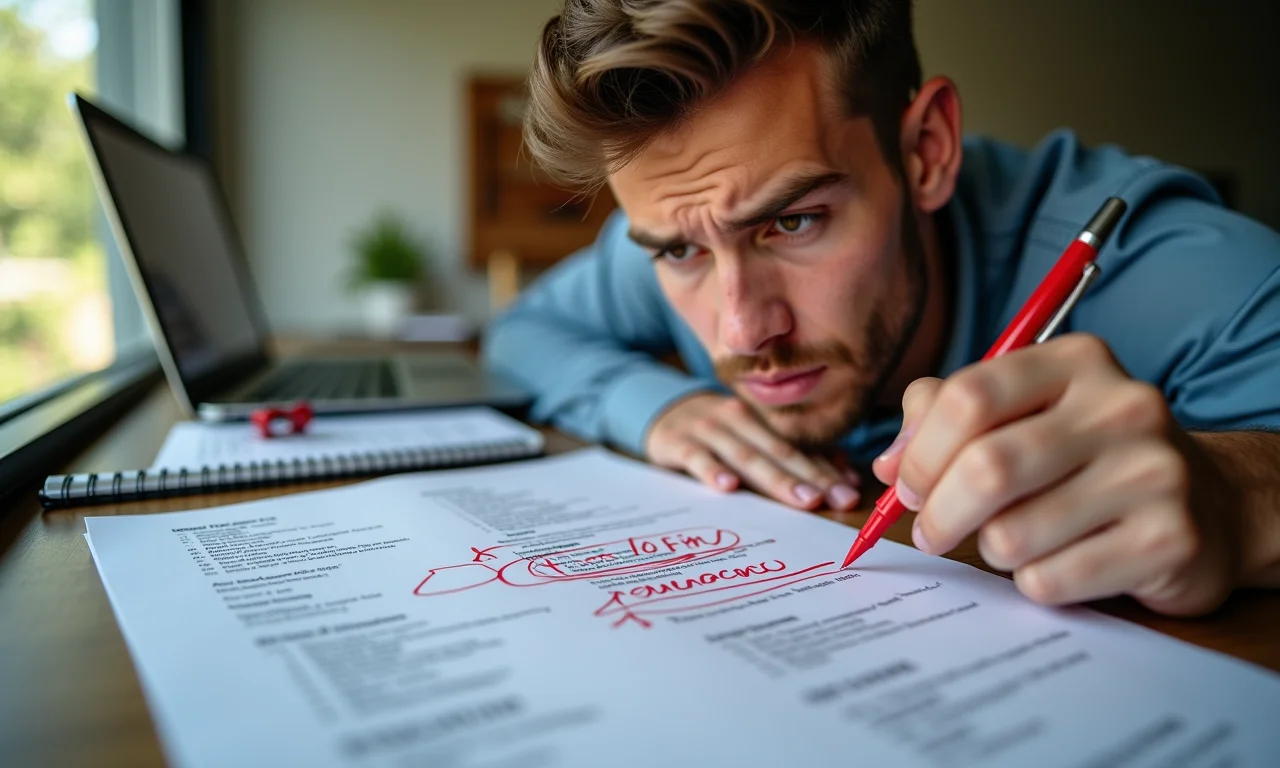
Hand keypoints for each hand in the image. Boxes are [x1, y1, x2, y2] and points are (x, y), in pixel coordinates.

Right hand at [644, 392, 860, 510]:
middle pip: (778, 451)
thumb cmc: (718, 435)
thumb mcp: (753, 440)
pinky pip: (697, 457)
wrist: (662, 412)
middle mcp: (739, 421)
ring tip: (801, 499)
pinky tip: (727, 487)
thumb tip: (848, 482)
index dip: (825, 472)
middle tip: (832, 500)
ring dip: (774, 477)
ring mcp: (708, 430)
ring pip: (745, 455)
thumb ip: (797, 459)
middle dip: (808, 476)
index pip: (799, 449)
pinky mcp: (678, 443)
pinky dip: (712, 471)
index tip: (849, 495)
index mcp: (762, 421)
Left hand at [872, 334, 1240, 615]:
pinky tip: (1055, 563)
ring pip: (1013, 533)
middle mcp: (1123, 407)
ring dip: (990, 549)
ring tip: (1008, 540)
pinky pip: (1051, 578)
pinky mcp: (1169, 541)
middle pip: (987, 467)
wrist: (1208, 505)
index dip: (920, 451)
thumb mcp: (1023, 412)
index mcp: (1077, 362)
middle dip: (938, 511)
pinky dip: (1031, 581)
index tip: (905, 485)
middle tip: (929, 530)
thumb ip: (944, 417)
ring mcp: (1154, 473)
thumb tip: (889, 465)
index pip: (969, 397)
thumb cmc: (1085, 457)